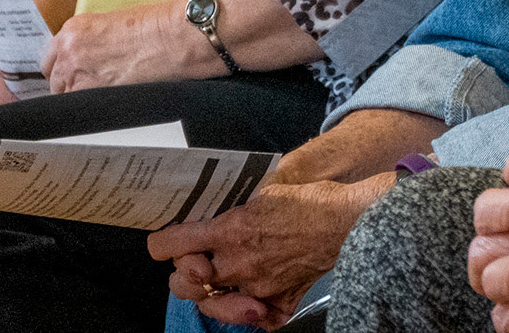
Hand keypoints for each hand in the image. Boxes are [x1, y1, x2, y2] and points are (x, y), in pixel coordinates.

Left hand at [42, 0, 222, 93]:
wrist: (175, 37)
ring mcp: (79, 76)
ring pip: (67, 97)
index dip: (64, 66)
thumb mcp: (115, 21)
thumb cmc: (157, 25)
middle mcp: (69, 52)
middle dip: (70, 83)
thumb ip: (92, 38)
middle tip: (93, 82)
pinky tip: (110, 100)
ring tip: (106, 92)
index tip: (73, 71)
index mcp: (73, 29)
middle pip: (55, 80)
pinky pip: (82, 110)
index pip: (51, 57)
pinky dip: (93, 108)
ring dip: (81, 97)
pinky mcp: (93, 96)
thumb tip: (90, 54)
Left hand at [149, 173, 392, 328]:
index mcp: (232, 230)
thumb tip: (208, 205)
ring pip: (211, 303)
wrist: (347, 219)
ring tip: (216, 281)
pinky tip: (247, 300)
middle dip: (183, 272)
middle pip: (184, 281)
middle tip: (192, 261)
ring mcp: (257, 287)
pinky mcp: (278, 302)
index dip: (162, 245)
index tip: (162, 243)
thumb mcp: (264, 188)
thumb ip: (232, 204)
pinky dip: (247, 313)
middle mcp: (238, 262)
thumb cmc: (309, 200)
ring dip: (208, 292)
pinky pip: (251, 320)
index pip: (173, 245)